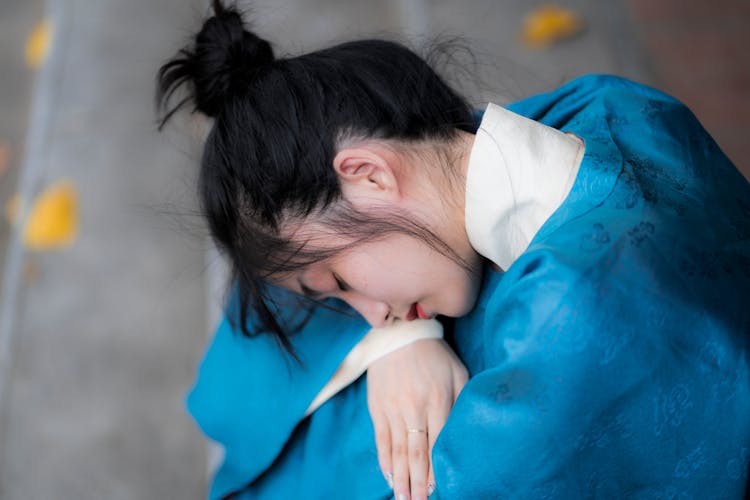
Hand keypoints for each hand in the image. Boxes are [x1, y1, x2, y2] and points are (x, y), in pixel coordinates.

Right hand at [366, 338, 467, 499]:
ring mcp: (393, 409)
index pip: (439, 444)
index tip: (437, 491)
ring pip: (398, 451)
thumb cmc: (434, 354)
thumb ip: (463, 400)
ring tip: (403, 499)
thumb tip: (466, 431)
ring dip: (400, 479)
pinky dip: (385, 460)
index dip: (437, 471)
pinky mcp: (377, 408)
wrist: (398, 334)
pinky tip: (389, 476)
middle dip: (418, 484)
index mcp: (438, 400)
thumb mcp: (458, 371)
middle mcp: (415, 408)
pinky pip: (381, 440)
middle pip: (417, 454)